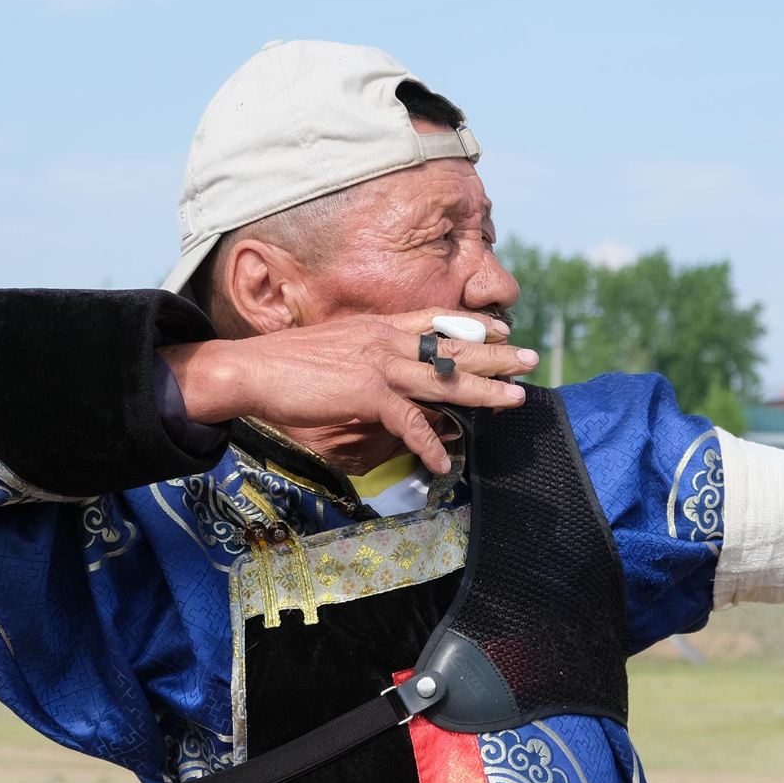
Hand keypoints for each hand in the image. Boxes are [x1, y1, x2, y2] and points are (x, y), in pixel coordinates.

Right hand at [163, 311, 539, 476]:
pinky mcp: (367, 393)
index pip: (437, 320)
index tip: (504, 328)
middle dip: (496, 353)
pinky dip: (428, 443)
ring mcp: (379, 364)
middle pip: (453, 346)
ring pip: (444, 378)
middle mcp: (386, 339)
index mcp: (378, 327)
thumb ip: (367, 360)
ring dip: (485, 390)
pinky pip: (409, 422)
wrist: (252, 369)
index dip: (473, 324)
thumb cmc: (286, 364)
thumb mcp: (337, 351)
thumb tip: (388, 380)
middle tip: (531, 359)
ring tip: (516, 400)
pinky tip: (443, 462)